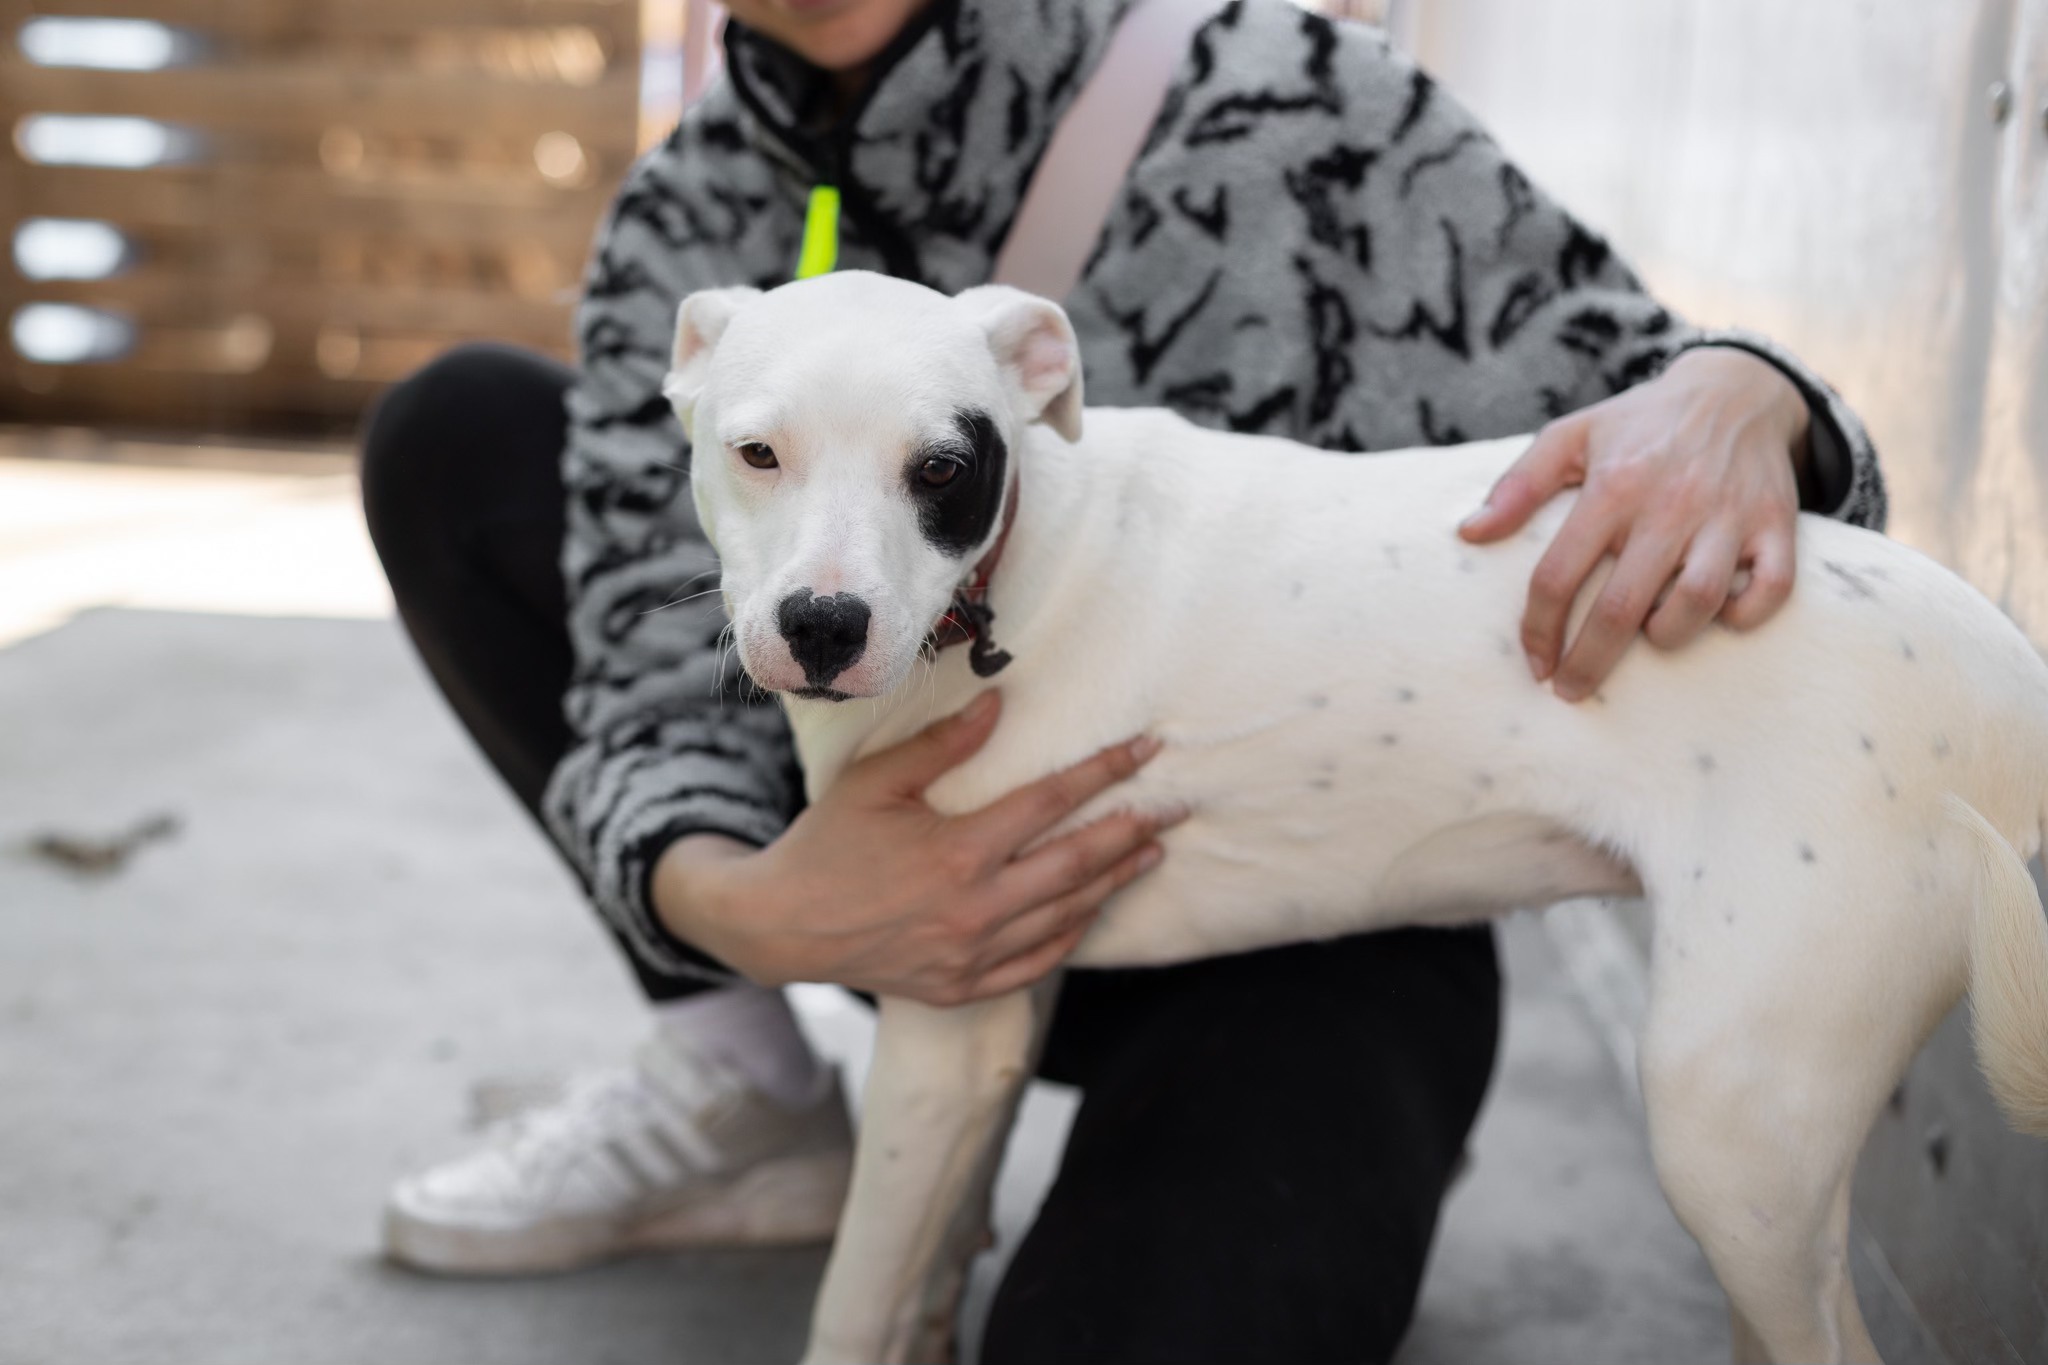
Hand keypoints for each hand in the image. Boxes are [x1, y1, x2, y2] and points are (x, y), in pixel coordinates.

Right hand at [652, 692, 1179, 1005]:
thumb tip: (999, 706)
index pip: (1051, 803)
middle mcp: (975, 908)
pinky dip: (1071, 935)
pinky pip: (1037, 964)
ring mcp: (972, 954)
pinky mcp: (962, 986)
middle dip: (1134, 831)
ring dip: (1115, 882)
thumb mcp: (877, 782)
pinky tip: (1092, 910)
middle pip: (1078, 864)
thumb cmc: (828, 844)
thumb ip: (942, 746)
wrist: (782, 926)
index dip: (1104, 772)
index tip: (1145, 749)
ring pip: (1066, 915)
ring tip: (1151, 852)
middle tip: (1178, 809)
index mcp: (958, 852)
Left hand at [1458, 347, 1811, 701]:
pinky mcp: (1777, 524)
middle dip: (1589, 662)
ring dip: (1667, 634)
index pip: (1559, 575)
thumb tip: (1470, 533)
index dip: (1538, 630)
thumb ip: (1519, 485)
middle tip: (1571, 690)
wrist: (1735, 388)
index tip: (1534, 664)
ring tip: (1647, 637)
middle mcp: (1669, 504)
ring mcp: (1728, 516)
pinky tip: (1720, 616)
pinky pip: (1772, 588)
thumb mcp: (1571, 435)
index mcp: (1612, 487)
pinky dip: (1745, 614)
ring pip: (1698, 601)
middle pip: (1621, 606)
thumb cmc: (1640, 423)